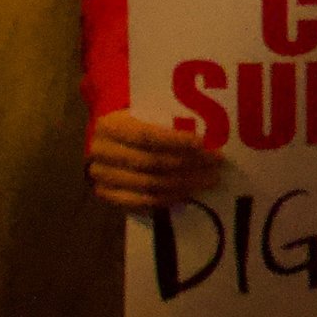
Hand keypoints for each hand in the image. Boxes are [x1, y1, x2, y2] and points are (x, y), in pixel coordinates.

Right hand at [87, 108, 222, 211]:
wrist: (109, 141)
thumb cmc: (136, 123)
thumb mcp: (145, 114)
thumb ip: (167, 120)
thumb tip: (209, 132)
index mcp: (110, 125)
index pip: (146, 136)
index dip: (175, 141)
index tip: (203, 145)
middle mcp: (101, 152)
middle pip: (150, 162)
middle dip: (188, 164)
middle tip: (215, 163)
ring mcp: (101, 176)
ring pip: (148, 185)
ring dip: (183, 184)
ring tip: (208, 179)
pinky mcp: (105, 194)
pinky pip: (140, 202)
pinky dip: (167, 198)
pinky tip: (188, 193)